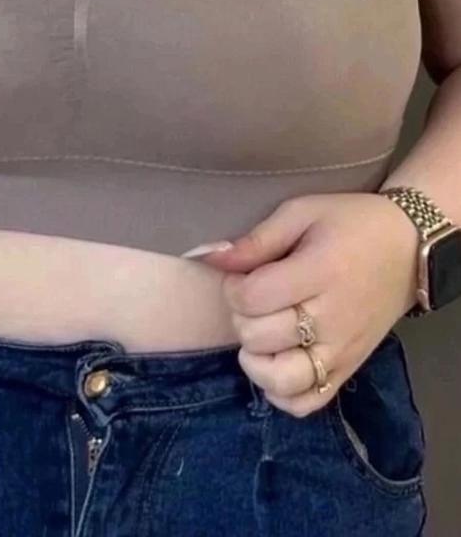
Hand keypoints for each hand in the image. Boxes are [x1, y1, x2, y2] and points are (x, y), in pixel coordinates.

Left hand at [183, 192, 419, 416]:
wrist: (408, 247)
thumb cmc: (350, 223)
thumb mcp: (302, 213)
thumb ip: (256, 240)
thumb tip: (209, 258)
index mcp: (319, 273)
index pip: (252, 298)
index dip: (232, 287)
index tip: (241, 275)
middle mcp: (332, 319)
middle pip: (259, 337)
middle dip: (242, 316)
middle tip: (255, 299)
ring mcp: (342, 351)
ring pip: (280, 381)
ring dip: (256, 360)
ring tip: (260, 335)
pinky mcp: (348, 371)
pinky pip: (305, 403)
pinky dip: (280, 393)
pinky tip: (275, 362)